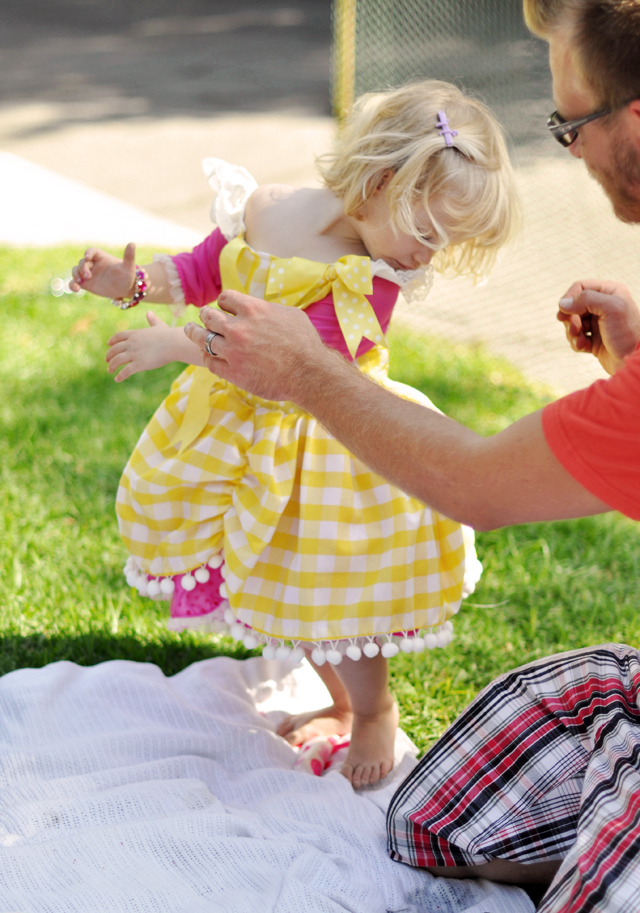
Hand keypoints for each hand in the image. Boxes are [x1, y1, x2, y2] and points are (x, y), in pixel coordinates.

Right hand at [70, 242, 136, 299]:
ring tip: (81, 283)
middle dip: (83, 268)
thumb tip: (132, 244)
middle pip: (82, 262)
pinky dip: (72, 284)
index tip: (87, 257)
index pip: (91, 251)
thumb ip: (129, 256)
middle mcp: (93, 264)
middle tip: (89, 277)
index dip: (88, 253)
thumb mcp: (128, 267)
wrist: (125, 289)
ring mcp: (88, 273)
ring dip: (76, 275)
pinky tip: (75, 289)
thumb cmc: (127, 276)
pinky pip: (75, 282)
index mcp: (101, 257)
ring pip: (76, 270)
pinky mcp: (85, 283)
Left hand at [107, 311, 180, 381]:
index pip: (118, 337)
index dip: (112, 341)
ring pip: (117, 361)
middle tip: (107, 361)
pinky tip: (117, 379)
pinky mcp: (139, 364)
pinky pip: (125, 371)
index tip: (108, 344)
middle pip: (114, 349)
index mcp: (135, 334)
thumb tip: (150, 313)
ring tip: (110, 371)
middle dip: (109, 355)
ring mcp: (134, 354)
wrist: (174, 343)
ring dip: (112, 366)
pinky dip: (120, 376)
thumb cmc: (168, 335)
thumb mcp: (158, 325)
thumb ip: (152, 320)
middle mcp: (131, 343)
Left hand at [184, 290, 331, 401]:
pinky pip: (210, 362)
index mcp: (252, 309)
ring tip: (192, 332)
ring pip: (202, 339)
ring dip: (196, 334)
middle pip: (208, 316)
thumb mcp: (290, 314)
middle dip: (206, 316)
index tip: (224, 309)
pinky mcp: (232, 372)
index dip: (224, 304)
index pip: (224, 299)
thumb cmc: (305, 343)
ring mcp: (232, 351)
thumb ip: (269, 309)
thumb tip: (262, 307)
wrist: (309, 374)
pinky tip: (209, 357)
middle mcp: (238, 328)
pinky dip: (208, 358)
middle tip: (204, 319)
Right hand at [557, 279, 639, 374]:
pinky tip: (584, 347)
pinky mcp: (594, 339)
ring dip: (572, 333)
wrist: (632, 361)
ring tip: (580, 341)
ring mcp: (598, 322)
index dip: (569, 299)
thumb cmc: (626, 334)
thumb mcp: (610, 309)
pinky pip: (576, 337)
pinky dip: (577, 343)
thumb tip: (562, 303)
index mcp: (610, 292)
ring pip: (572, 322)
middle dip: (571, 319)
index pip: (580, 287)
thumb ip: (586, 299)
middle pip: (573, 306)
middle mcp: (603, 305)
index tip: (564, 314)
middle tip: (575, 330)